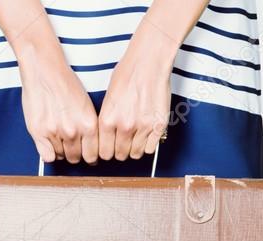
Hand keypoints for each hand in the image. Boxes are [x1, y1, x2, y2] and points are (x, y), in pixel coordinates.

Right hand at [18, 43, 99, 164]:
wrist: (44, 71)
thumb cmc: (65, 84)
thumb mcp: (86, 106)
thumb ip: (89, 128)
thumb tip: (91, 147)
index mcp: (89, 124)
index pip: (92, 155)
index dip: (90, 156)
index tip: (87, 154)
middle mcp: (73, 131)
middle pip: (76, 158)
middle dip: (75, 154)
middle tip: (72, 147)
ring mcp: (55, 133)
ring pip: (61, 156)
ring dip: (61, 151)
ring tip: (59, 139)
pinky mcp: (39, 132)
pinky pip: (47, 157)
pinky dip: (48, 154)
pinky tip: (49, 144)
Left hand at [98, 21, 174, 160]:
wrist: (149, 63)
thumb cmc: (128, 74)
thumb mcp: (107, 99)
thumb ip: (107, 121)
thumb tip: (106, 138)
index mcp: (108, 120)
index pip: (103, 152)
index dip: (106, 152)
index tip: (109, 149)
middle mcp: (124, 126)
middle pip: (120, 155)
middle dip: (120, 151)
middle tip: (123, 143)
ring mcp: (143, 127)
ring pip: (136, 154)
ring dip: (134, 149)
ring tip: (135, 139)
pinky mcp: (159, 125)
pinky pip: (152, 148)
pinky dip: (149, 145)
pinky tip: (146, 135)